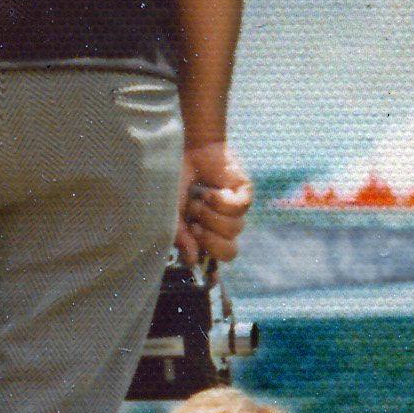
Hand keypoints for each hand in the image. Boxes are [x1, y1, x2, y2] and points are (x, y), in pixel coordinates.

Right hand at [180, 142, 253, 262]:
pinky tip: (210, 191)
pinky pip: (240, 209)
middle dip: (212, 241)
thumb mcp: (169, 210)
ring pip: (234, 230)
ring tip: (198, 200)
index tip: (202, 262)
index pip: (218, 260)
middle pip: (230, 252)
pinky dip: (221, 202)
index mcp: (205, 233)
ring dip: (210, 215)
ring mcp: (235, 210)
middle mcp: (222, 225)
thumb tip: (190, 261)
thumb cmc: (173, 179)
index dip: (212, 265)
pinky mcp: (244, 193)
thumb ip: (179, 236)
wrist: (184, 147)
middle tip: (196, 225)